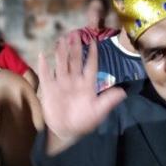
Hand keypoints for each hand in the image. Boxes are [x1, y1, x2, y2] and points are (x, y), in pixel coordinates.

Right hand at [37, 32, 125, 153]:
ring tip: (61, 40)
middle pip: (75, 61)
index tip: (93, 40)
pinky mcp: (49, 89)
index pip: (91, 65)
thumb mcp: (99, 112)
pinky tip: (42, 55)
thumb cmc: (84, 121)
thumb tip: (123, 92)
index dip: (92, 54)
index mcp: (87, 84)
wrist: (66, 131)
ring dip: (61, 52)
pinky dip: (43, 66)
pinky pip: (46, 75)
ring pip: (62, 64)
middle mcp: (74, 80)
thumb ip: (109, 101)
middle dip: (75, 48)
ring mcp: (61, 83)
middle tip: (75, 34)